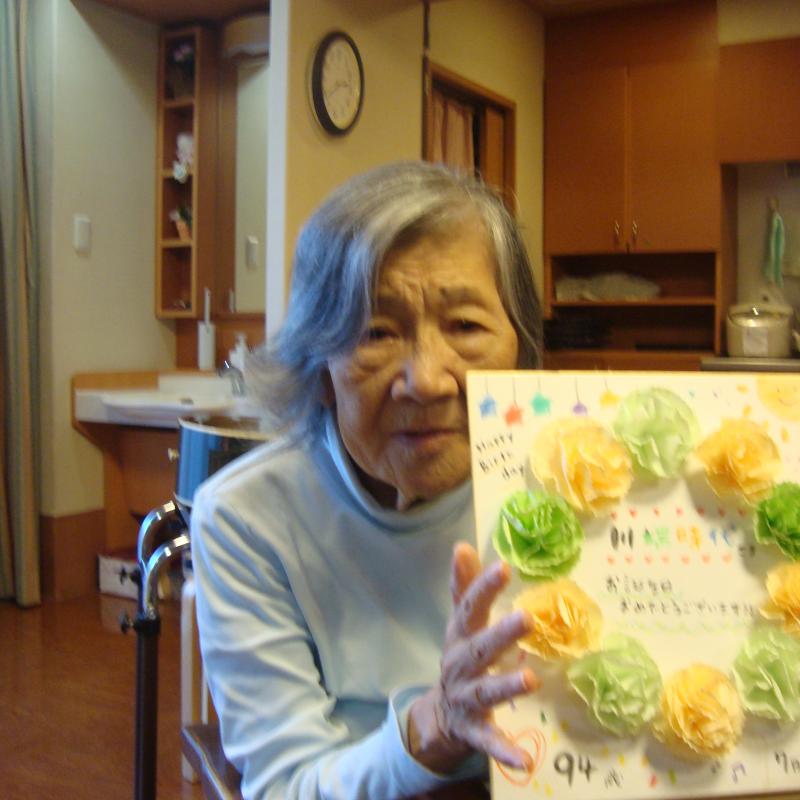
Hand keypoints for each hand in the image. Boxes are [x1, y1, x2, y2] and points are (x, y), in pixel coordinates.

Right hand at [407, 543, 538, 773]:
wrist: (441, 715)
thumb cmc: (461, 658)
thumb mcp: (459, 623)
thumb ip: (463, 586)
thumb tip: (462, 545)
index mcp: (460, 637)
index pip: (470, 608)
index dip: (484, 587)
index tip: (504, 567)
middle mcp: (461, 666)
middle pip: (480, 649)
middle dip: (501, 635)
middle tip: (527, 618)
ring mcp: (467, 699)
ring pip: (486, 692)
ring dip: (506, 685)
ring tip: (531, 680)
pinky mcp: (475, 731)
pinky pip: (491, 742)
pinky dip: (506, 750)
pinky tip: (527, 759)